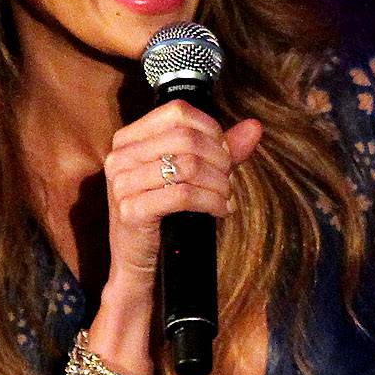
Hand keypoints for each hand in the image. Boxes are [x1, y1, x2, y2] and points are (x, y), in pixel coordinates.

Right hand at [103, 102, 263, 286]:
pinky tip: (220, 211)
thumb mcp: (193, 176)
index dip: (211, 130)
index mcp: (129, 139)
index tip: (225, 154)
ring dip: (219, 184)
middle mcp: (120, 156)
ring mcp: (122, 183)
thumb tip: (254, 127)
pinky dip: (211, 202)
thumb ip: (221, 150)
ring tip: (226, 198)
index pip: (178, 112)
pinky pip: (183, 195)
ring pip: (189, 166)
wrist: (139, 263)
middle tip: (229, 182)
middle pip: (187, 139)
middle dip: (220, 161)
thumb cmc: (166, 216)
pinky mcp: (131, 210)